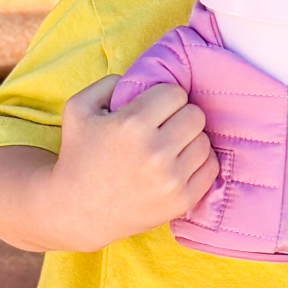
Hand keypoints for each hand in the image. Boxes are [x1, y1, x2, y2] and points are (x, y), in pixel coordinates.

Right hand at [0, 75, 218, 253]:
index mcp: (132, 124)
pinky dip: (198, 164)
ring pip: (205, 141)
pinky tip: (177, 165)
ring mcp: (171, 179)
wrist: (76, 211)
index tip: (152, 110)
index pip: (175, 93)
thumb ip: (108, 83)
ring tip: (169, 147)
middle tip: (164, 127)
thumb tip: (144, 76)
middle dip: (180, 117)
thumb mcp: (77, 109)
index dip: (164, 98)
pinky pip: (211, 168)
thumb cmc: (78, 155)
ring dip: (189, 140)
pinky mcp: (182, 200)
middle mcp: (155, 151)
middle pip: (195, 115)